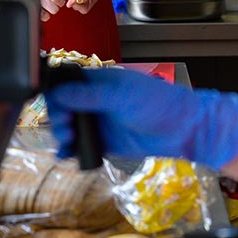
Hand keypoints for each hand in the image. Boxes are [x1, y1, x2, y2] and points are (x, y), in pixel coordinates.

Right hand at [36, 0, 69, 21]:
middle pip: (54, 8)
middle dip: (56, 6)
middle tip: (54, 3)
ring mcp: (34, 3)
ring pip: (47, 14)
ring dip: (49, 11)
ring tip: (47, 7)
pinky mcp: (30, 8)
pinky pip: (40, 17)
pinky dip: (42, 15)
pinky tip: (42, 10)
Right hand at [45, 68, 237, 169]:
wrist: (181, 128)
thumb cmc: (157, 102)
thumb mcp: (121, 95)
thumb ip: (89, 95)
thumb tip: (59, 92)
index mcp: (99, 82)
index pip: (67, 84)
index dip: (56, 94)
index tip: (56, 107)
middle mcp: (96, 101)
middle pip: (64, 108)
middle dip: (59, 118)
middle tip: (67, 128)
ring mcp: (100, 122)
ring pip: (70, 129)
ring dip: (63, 135)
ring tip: (69, 142)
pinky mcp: (105, 143)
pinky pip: (82, 147)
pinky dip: (72, 151)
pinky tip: (68, 155)